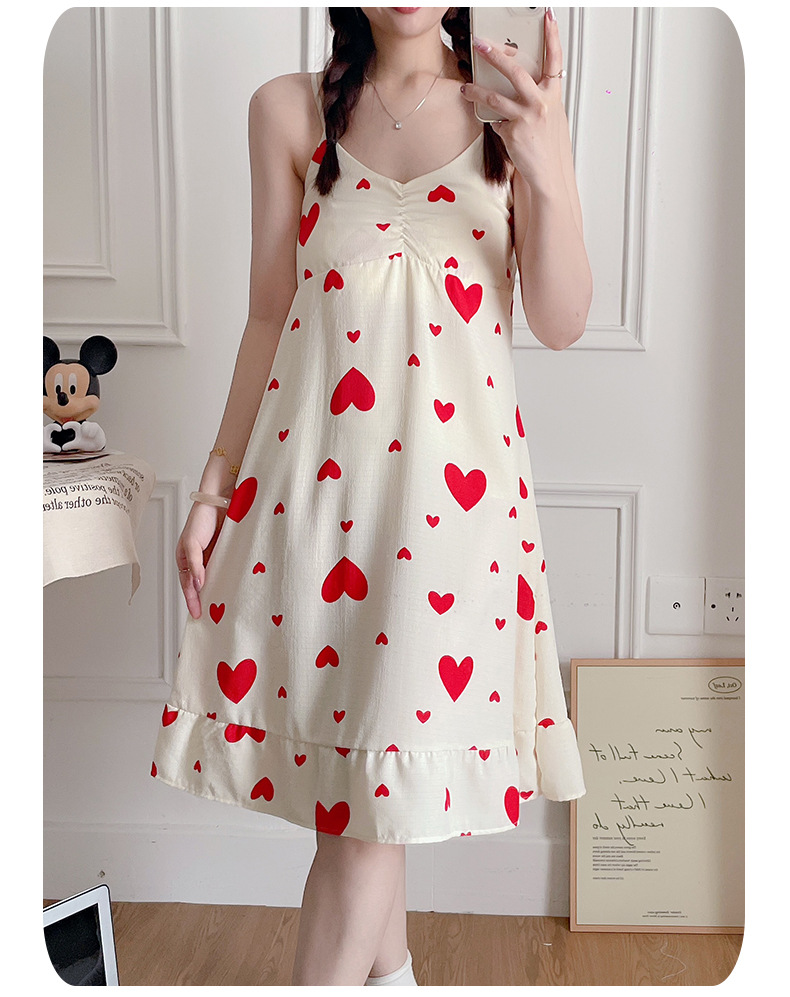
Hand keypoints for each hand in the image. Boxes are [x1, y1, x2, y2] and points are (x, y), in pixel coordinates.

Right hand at [175, 501, 226, 619]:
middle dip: (203, 600)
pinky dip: (228, 580)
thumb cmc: (201, 518)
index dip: (192, 601)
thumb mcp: (192, 543)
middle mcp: (198, 560)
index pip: (187, 586)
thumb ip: (195, 565)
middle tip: (210, 618)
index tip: (197, 615)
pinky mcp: (226, 552)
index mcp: (185, 559)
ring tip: (222, 609)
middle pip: (199, 586)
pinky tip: (234, 588)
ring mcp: (212, 557)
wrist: (220, 500)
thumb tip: (197, 586)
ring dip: (217, 591)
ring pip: (214, 579)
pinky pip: (226, 570)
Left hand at [462, 9, 565, 196]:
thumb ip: (539, 98)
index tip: (547, 17)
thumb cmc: (548, 146)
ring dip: (476, 90)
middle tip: (481, 45)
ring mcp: (526, 117)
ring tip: (466, 88)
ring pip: (495, 96)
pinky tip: (499, 128)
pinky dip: (496, 123)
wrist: (548, 173)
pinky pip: (497, 121)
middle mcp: (541, 103)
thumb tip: (522, 86)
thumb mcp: (550, 115)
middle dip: (495, 56)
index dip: (552, 36)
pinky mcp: (513, 132)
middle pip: (515, 71)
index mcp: (553, 95)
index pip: (554, 59)